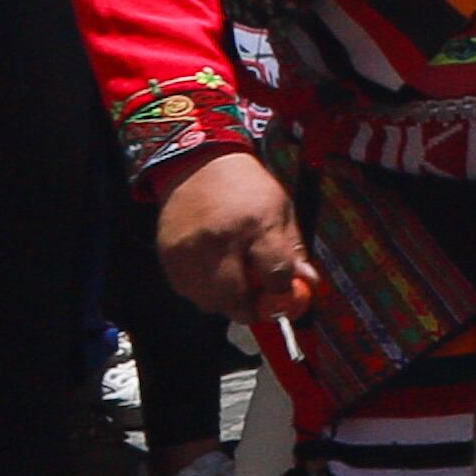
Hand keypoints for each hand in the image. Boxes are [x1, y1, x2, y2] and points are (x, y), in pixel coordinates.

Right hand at [157, 150, 313, 320]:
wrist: (199, 165)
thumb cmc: (247, 189)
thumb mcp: (281, 210)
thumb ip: (292, 250)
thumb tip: (307, 284)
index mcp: (257, 225)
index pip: (274, 274)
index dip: (283, 293)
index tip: (285, 296)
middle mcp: (220, 240)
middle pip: (235, 298)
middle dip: (251, 310)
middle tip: (258, 304)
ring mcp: (189, 249)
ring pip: (208, 300)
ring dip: (225, 303)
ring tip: (235, 286)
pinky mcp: (168, 254)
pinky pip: (186, 291)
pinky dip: (202, 292)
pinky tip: (213, 276)